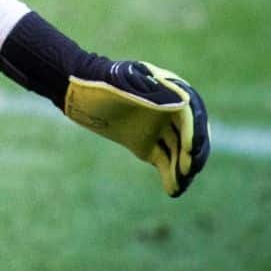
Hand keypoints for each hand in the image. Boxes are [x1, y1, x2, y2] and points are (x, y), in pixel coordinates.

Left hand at [0, 9, 211, 196]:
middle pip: (190, 135)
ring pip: (179, 152)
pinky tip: (173, 190)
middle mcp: (169, 111)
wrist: (76, 91)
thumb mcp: (123, 81)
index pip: (191, 114)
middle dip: (193, 154)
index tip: (190, 149)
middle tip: (188, 170)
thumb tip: (185, 102)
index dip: (195, 132)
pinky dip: (170, 175)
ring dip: (183, 169)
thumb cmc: (99, 81)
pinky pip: (165, 162)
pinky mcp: (147, 145)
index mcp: (170, 90)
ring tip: (179, 185)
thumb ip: (151, 90)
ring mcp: (159, 129)